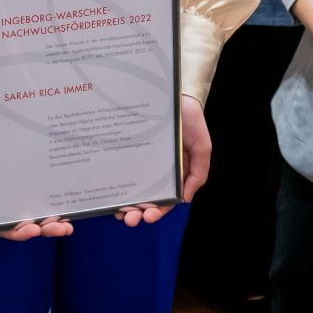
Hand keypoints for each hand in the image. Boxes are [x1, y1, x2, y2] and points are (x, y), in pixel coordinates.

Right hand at [0, 85, 71, 240]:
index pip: (5, 227)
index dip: (19, 233)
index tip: (33, 229)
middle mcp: (10, 200)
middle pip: (29, 223)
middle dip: (45, 229)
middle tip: (60, 228)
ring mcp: (25, 187)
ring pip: (42, 211)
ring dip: (55, 222)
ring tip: (67, 225)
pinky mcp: (35, 174)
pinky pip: (49, 191)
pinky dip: (59, 202)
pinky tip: (70, 206)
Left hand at [114, 94, 208, 226]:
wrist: (177, 94)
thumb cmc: (192, 121)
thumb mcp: (202, 147)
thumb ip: (198, 173)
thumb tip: (185, 199)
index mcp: (175, 175)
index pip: (165, 200)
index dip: (157, 211)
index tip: (148, 216)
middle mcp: (156, 171)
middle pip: (145, 198)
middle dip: (137, 213)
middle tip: (129, 219)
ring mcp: (141, 161)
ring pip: (131, 187)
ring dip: (125, 203)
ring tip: (118, 211)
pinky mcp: (130, 148)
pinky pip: (121, 167)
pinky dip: (116, 181)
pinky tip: (110, 189)